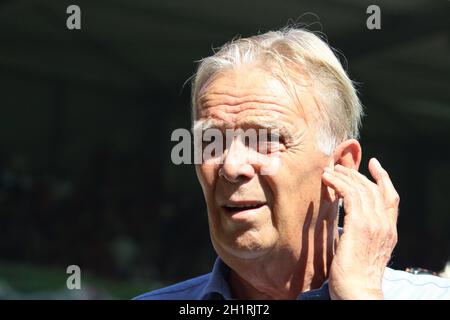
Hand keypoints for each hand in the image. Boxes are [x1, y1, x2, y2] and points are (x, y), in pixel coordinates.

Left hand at [322, 158, 399, 299]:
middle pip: (374, 189)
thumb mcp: (363, 250)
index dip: (383, 178)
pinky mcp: (360, 224)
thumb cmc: (353, 276)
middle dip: (356, 174)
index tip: (374, 164)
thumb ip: (362, 234)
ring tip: (329, 170)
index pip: (391, 197)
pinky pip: (350, 194)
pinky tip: (327, 180)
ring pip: (361, 189)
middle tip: (339, 166)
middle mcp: (385, 225)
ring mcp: (374, 223)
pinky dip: (338, 183)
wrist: (357, 291)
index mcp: (389, 231)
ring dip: (344, 176)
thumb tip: (348, 224)